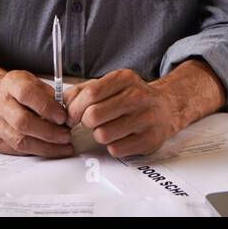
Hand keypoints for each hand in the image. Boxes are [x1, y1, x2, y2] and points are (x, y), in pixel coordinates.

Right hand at [0, 70, 72, 157]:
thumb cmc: (15, 90)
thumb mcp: (33, 81)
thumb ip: (48, 94)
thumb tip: (65, 111)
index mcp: (11, 84)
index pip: (26, 94)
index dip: (46, 107)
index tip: (63, 117)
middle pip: (23, 122)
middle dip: (49, 132)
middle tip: (66, 136)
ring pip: (20, 141)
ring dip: (46, 147)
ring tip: (63, 147)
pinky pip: (16, 150)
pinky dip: (36, 151)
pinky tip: (49, 149)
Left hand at [63, 68, 178, 157]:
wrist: (166, 108)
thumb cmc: (131, 98)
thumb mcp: (110, 85)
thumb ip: (82, 91)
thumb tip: (62, 106)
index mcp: (124, 78)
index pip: (90, 94)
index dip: (74, 109)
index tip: (71, 116)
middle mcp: (138, 96)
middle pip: (93, 116)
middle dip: (86, 123)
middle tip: (91, 123)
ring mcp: (146, 118)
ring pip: (103, 135)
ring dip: (100, 135)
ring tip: (109, 128)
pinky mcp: (149, 139)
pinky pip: (116, 150)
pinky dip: (113, 146)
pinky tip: (121, 137)